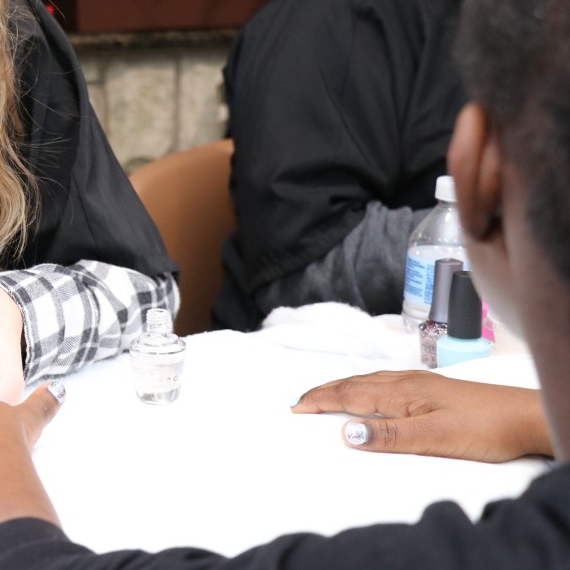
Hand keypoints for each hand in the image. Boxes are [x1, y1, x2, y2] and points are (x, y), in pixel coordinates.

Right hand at [292, 370, 550, 461]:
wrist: (524, 417)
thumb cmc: (483, 429)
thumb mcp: (434, 439)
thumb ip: (389, 436)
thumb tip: (346, 432)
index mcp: (402, 393)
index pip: (350, 394)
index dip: (321, 400)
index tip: (296, 407)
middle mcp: (407, 383)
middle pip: (356, 383)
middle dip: (325, 390)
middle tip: (300, 399)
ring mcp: (421, 384)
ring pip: (370, 381)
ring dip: (343, 386)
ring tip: (325, 393)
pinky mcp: (433, 390)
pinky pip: (385, 383)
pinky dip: (364, 386)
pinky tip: (370, 390)